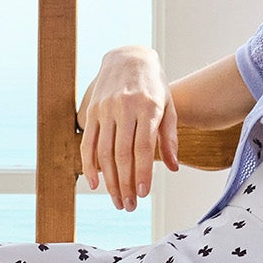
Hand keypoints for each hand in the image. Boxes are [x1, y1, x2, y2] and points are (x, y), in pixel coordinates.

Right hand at [76, 46, 179, 210]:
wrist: (128, 56)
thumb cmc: (153, 84)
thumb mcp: (168, 105)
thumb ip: (169, 137)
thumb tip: (173, 168)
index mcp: (148, 107)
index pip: (143, 147)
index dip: (142, 172)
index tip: (142, 194)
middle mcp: (125, 108)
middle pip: (123, 154)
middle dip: (125, 184)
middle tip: (130, 206)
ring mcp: (106, 109)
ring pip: (105, 152)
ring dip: (110, 181)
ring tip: (118, 200)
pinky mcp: (92, 111)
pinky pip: (88, 143)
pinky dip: (90, 165)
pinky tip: (95, 183)